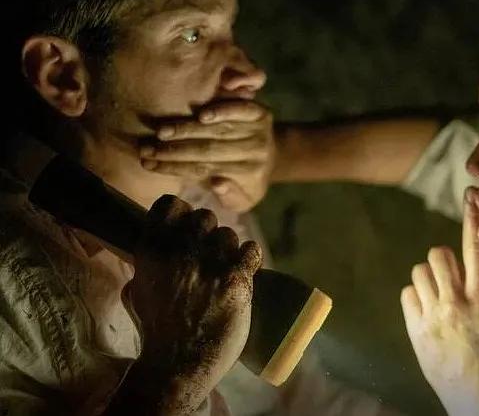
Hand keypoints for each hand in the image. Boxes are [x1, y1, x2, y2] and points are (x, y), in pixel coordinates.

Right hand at [118, 195, 261, 413]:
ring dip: (229, 251)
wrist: (178, 364)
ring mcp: (210, 263)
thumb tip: (151, 245)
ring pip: (229, 235)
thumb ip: (145, 263)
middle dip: (208, 234)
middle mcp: (180, 251)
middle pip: (205, 217)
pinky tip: (243, 273)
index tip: (186, 227)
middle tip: (208, 257)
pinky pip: (251, 250)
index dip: (182, 213)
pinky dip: (250, 259)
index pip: (172, 204)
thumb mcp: (136, 291)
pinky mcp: (237, 279)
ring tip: (223, 275)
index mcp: (152, 249)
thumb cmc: (156, 331)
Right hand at [140, 100, 274, 212]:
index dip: (173, 168)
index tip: (147, 164)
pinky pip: (241, 110)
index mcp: (247, 176)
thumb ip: (230, 197)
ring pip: (218, 130)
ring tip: (161, 132)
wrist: (277, 155)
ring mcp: (258, 131)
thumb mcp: (243, 200)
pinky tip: (201, 115)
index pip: (202, 170)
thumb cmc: (249, 181)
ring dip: (188, 129)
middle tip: (145, 148)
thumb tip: (217, 181)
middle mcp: (253, 153)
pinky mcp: (261, 113)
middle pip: (207, 150)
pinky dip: (221, 111)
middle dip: (172, 150)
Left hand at [400, 187, 478, 415]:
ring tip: (434, 299)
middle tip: (444, 278)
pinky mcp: (417, 328)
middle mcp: (458, 303)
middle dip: (439, 260)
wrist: (475, 393)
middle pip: (438, 255)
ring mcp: (436, 316)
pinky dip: (414, 298)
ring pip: (419, 271)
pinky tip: (423, 313)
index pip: (477, 254)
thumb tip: (456, 267)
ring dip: (425, 279)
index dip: (471, 223)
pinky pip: (407, 294)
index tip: (470, 198)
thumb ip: (476, 290)